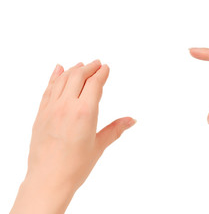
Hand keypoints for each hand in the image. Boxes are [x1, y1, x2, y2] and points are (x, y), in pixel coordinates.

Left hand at [11, 60, 135, 213]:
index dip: (102, 73)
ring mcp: (51, 108)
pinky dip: (54, 77)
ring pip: (62, 80)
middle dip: (89, 67)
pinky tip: (58, 70)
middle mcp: (67, 106)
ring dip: (73, 70)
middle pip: (78, 76)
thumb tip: (132, 120)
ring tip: (81, 65)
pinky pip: (48, 89)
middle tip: (97, 63)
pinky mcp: (41, 114)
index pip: (94, 84)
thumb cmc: (75, 166)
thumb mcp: (99, 145)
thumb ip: (116, 129)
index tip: (106, 68)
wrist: (48, 180)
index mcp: (85, 112)